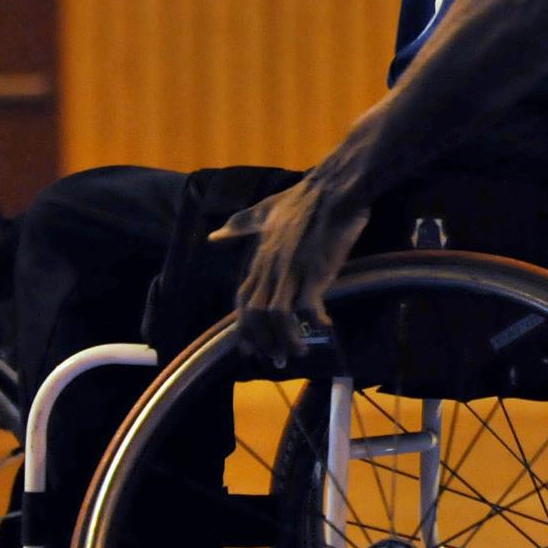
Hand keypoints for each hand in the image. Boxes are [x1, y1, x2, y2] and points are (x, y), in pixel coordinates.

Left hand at [211, 163, 369, 366]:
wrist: (334, 188)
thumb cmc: (305, 198)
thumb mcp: (265, 211)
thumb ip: (240, 225)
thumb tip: (212, 236)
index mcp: (260, 259)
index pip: (241, 301)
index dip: (243, 329)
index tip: (250, 349)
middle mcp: (271, 268)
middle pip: (256, 315)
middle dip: (264, 342)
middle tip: (277, 360)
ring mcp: (292, 270)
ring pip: (277, 316)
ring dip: (286, 338)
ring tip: (300, 351)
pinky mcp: (315, 270)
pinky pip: (307, 306)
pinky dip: (313, 321)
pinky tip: (324, 326)